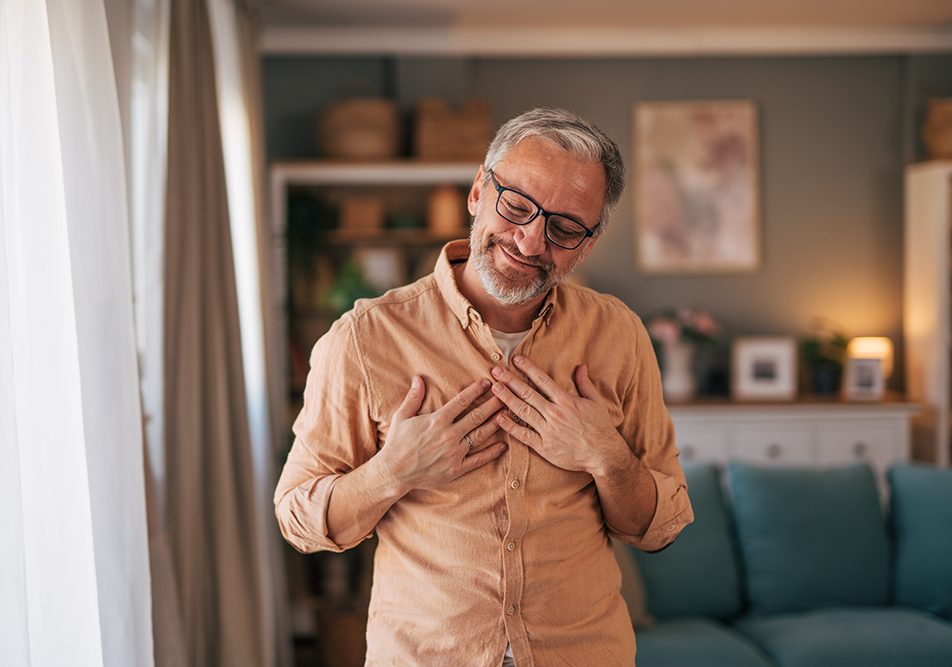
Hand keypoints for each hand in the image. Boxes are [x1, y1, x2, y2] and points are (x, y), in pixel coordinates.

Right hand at [379, 376, 506, 492]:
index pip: (461, 401)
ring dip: (496, 423)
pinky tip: (503, 445)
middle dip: (492, 404)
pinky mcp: (456, 469)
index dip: (475, 390)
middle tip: (506, 394)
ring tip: (509, 413)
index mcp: (437, 420)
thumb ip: (413, 398)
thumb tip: (418, 378)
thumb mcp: (401, 417)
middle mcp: (449, 435)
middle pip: (476, 416)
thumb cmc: (397, 443)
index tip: (487, 382)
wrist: (394, 472)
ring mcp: (454, 453)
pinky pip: (478, 460)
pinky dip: (492, 453)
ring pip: (480, 435)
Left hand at [490, 356, 628, 475]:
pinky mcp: (544, 447)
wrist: (603, 455)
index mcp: (566, 401)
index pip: (542, 381)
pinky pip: (524, 435)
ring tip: (494, 388)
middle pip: (528, 393)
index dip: (528, 368)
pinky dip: (511, 426)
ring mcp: (548, 430)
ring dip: (507, 398)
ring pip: (523, 411)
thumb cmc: (601, 428)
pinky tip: (499, 417)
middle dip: (510, 380)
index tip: (516, 359)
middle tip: (495, 370)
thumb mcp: (596, 402)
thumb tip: (581, 366)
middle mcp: (554, 414)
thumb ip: (585, 384)